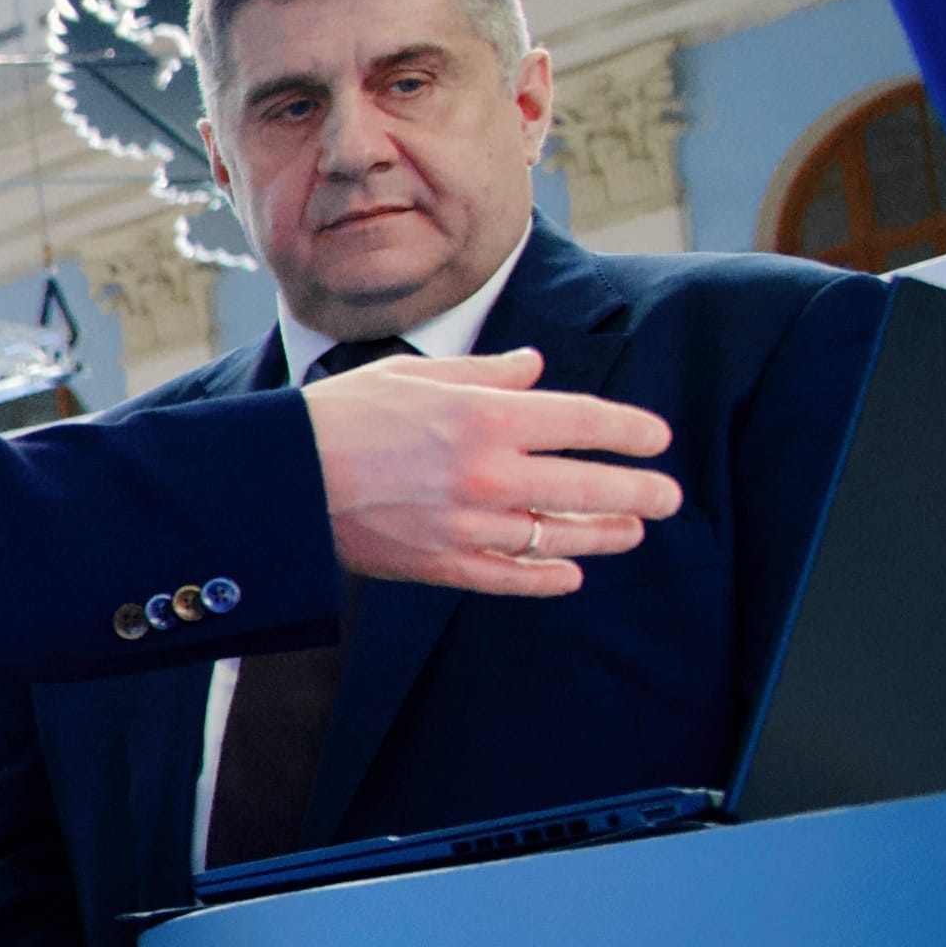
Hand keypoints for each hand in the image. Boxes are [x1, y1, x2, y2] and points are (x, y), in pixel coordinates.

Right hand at [302, 350, 678, 597]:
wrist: (279, 478)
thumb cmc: (340, 416)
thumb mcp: (414, 374)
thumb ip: (484, 373)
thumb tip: (535, 369)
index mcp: (484, 416)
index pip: (585, 422)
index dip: (630, 431)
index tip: (655, 438)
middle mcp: (486, 472)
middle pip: (589, 487)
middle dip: (639, 492)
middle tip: (666, 496)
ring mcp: (467, 524)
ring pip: (559, 536)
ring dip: (604, 535)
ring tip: (628, 531)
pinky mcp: (440, 563)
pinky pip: (511, 577)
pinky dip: (546, 578)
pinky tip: (570, 573)